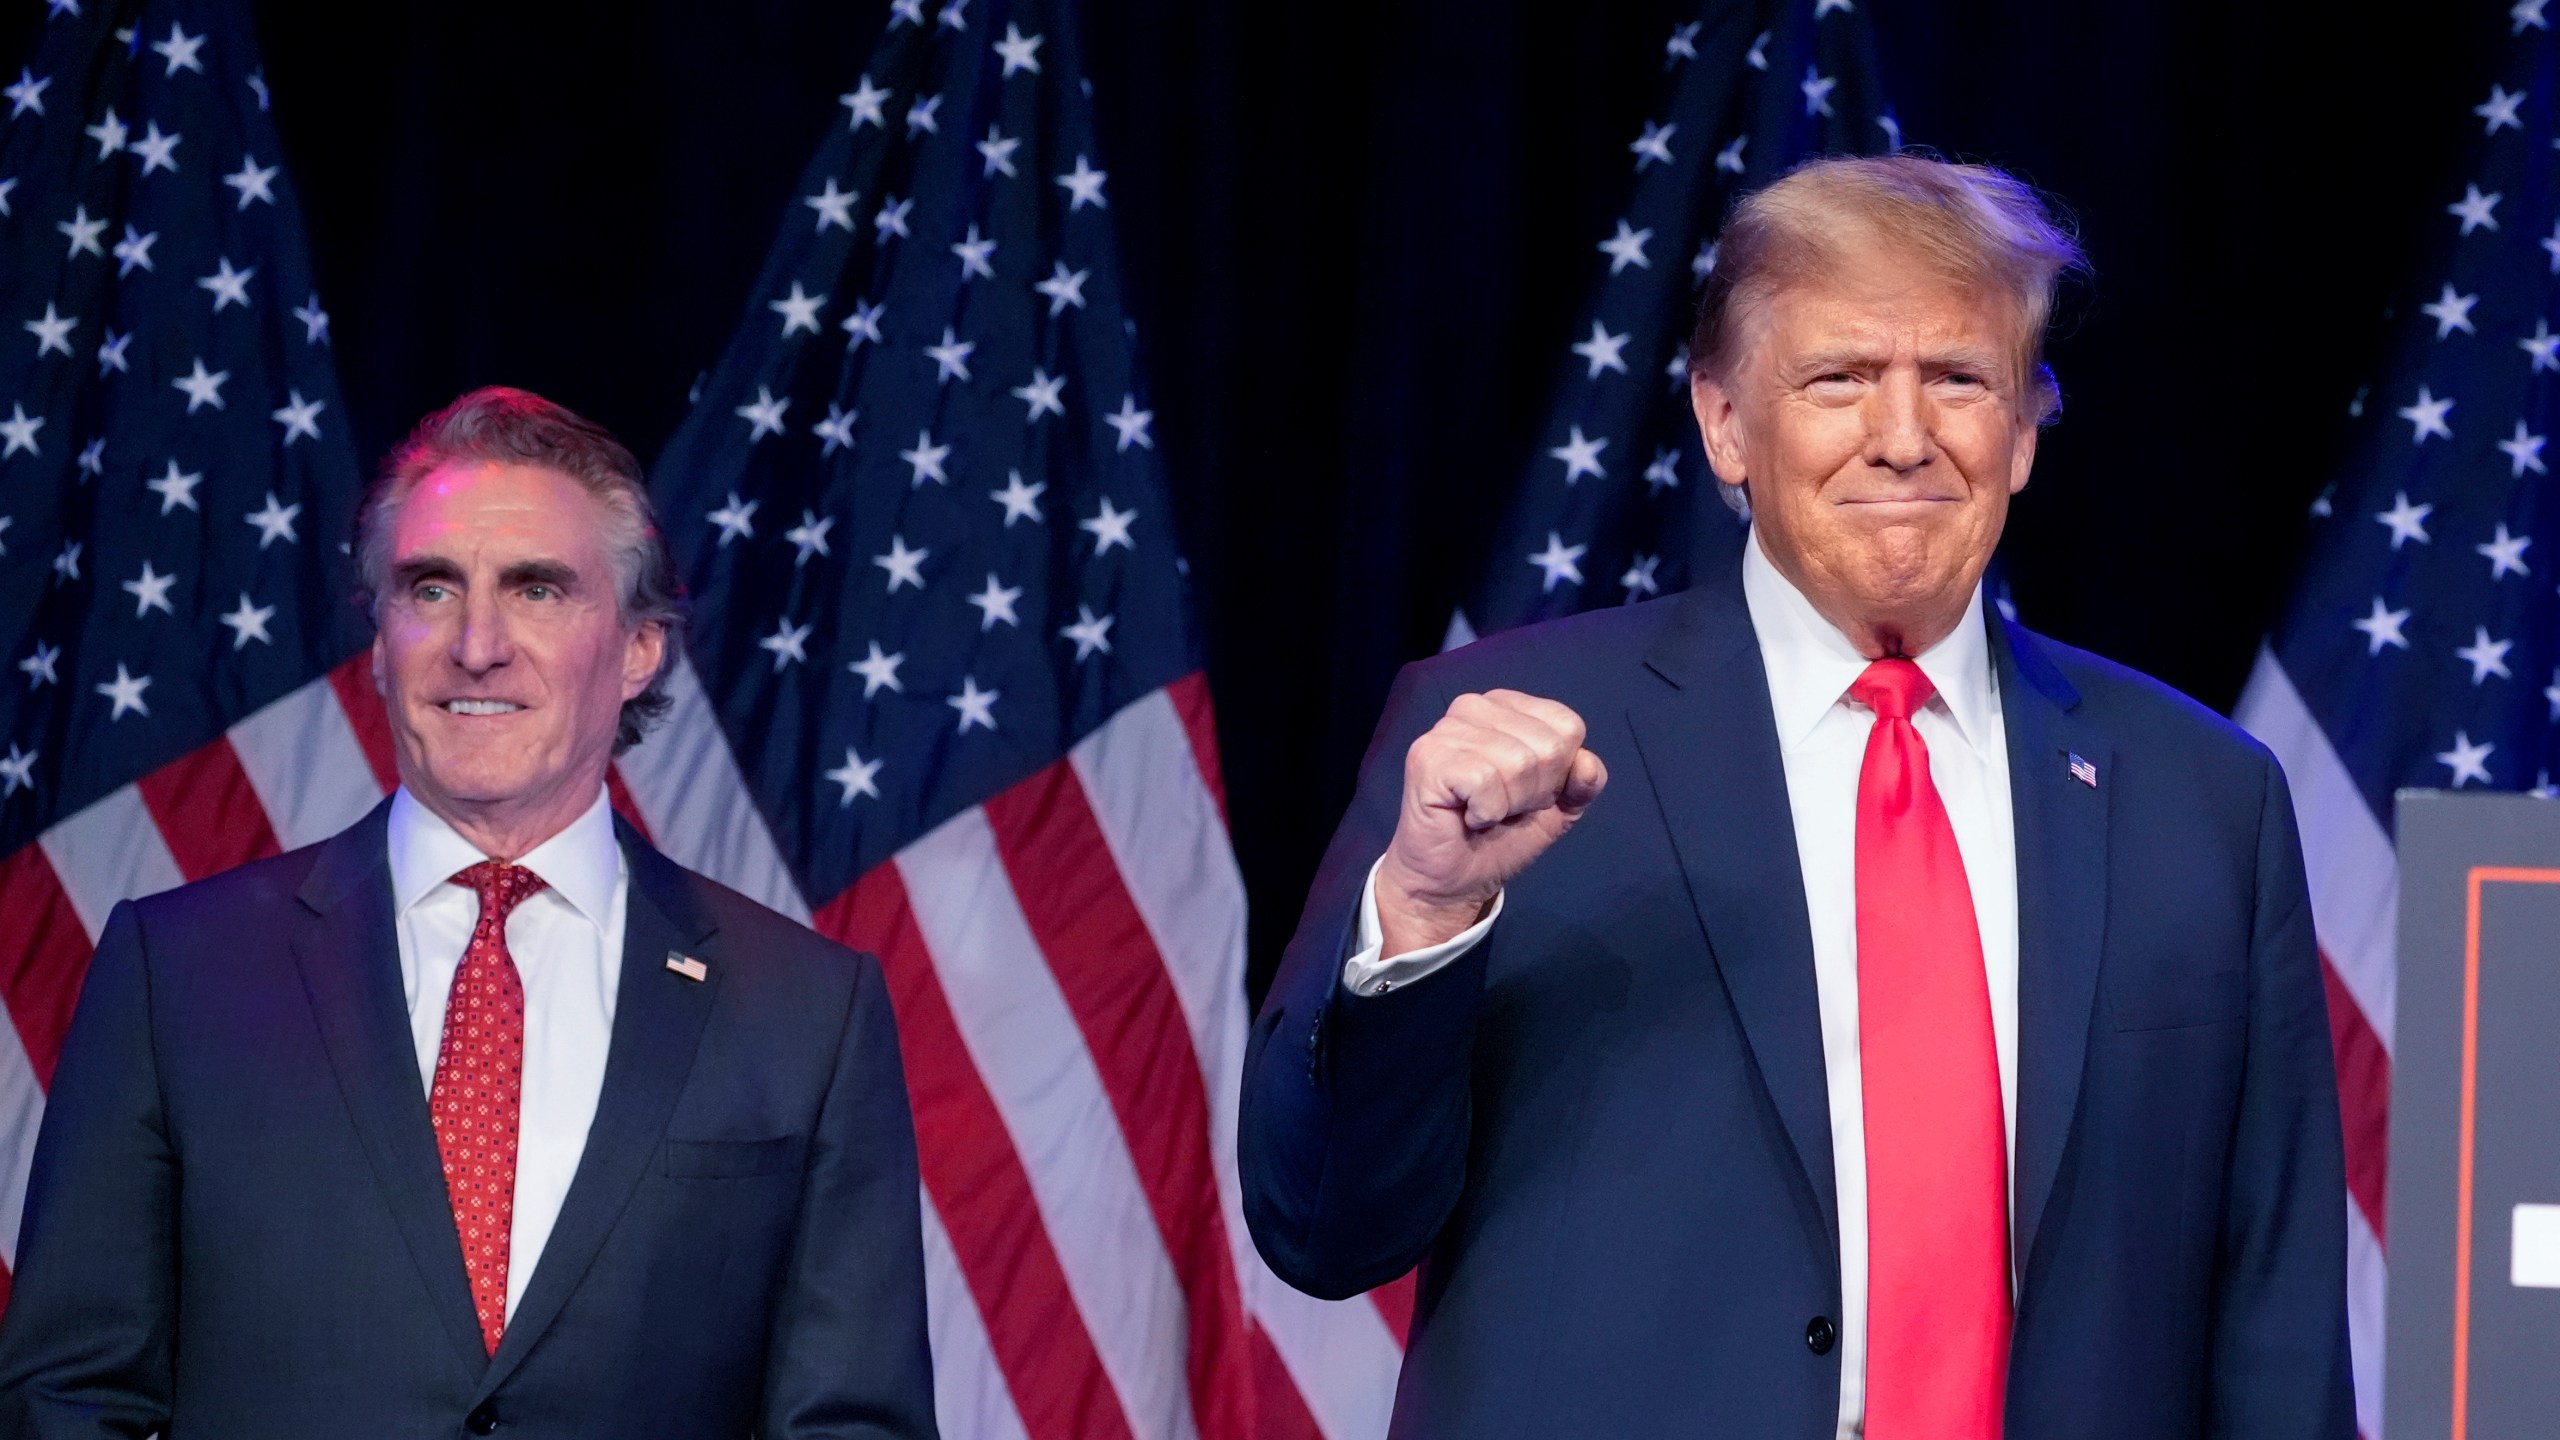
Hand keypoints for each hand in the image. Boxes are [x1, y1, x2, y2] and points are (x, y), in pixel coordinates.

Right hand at [1373, 689, 1607, 958]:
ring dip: (1509, 804)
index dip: (1559, 774)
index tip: (1527, 793)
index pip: (1567, 726)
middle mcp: (1475, 706)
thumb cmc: (1501, 835)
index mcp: (1507, 706)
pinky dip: (1486, 812)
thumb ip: (1583, 782)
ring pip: (1518, 762)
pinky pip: (1485, 781)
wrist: (1455, 880)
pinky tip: (1467, 815)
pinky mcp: (1428, 757)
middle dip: (1535, 792)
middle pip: (1547, 746)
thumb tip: (1587, 763)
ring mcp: (1447, 729)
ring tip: (1485, 812)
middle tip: (1504, 807)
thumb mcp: (1559, 806)